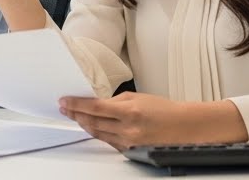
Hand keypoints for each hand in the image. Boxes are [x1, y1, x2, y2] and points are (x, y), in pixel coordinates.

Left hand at [59, 92, 199, 151]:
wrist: (183, 127)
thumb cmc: (164, 110)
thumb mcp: (138, 98)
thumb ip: (115, 101)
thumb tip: (97, 103)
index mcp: (129, 111)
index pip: (95, 107)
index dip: (77, 104)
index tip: (65, 101)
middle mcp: (127, 128)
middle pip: (93, 122)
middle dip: (76, 114)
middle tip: (65, 108)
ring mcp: (128, 142)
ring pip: (98, 133)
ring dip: (84, 124)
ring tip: (74, 116)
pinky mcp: (130, 150)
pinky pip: (108, 142)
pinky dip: (98, 133)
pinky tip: (91, 127)